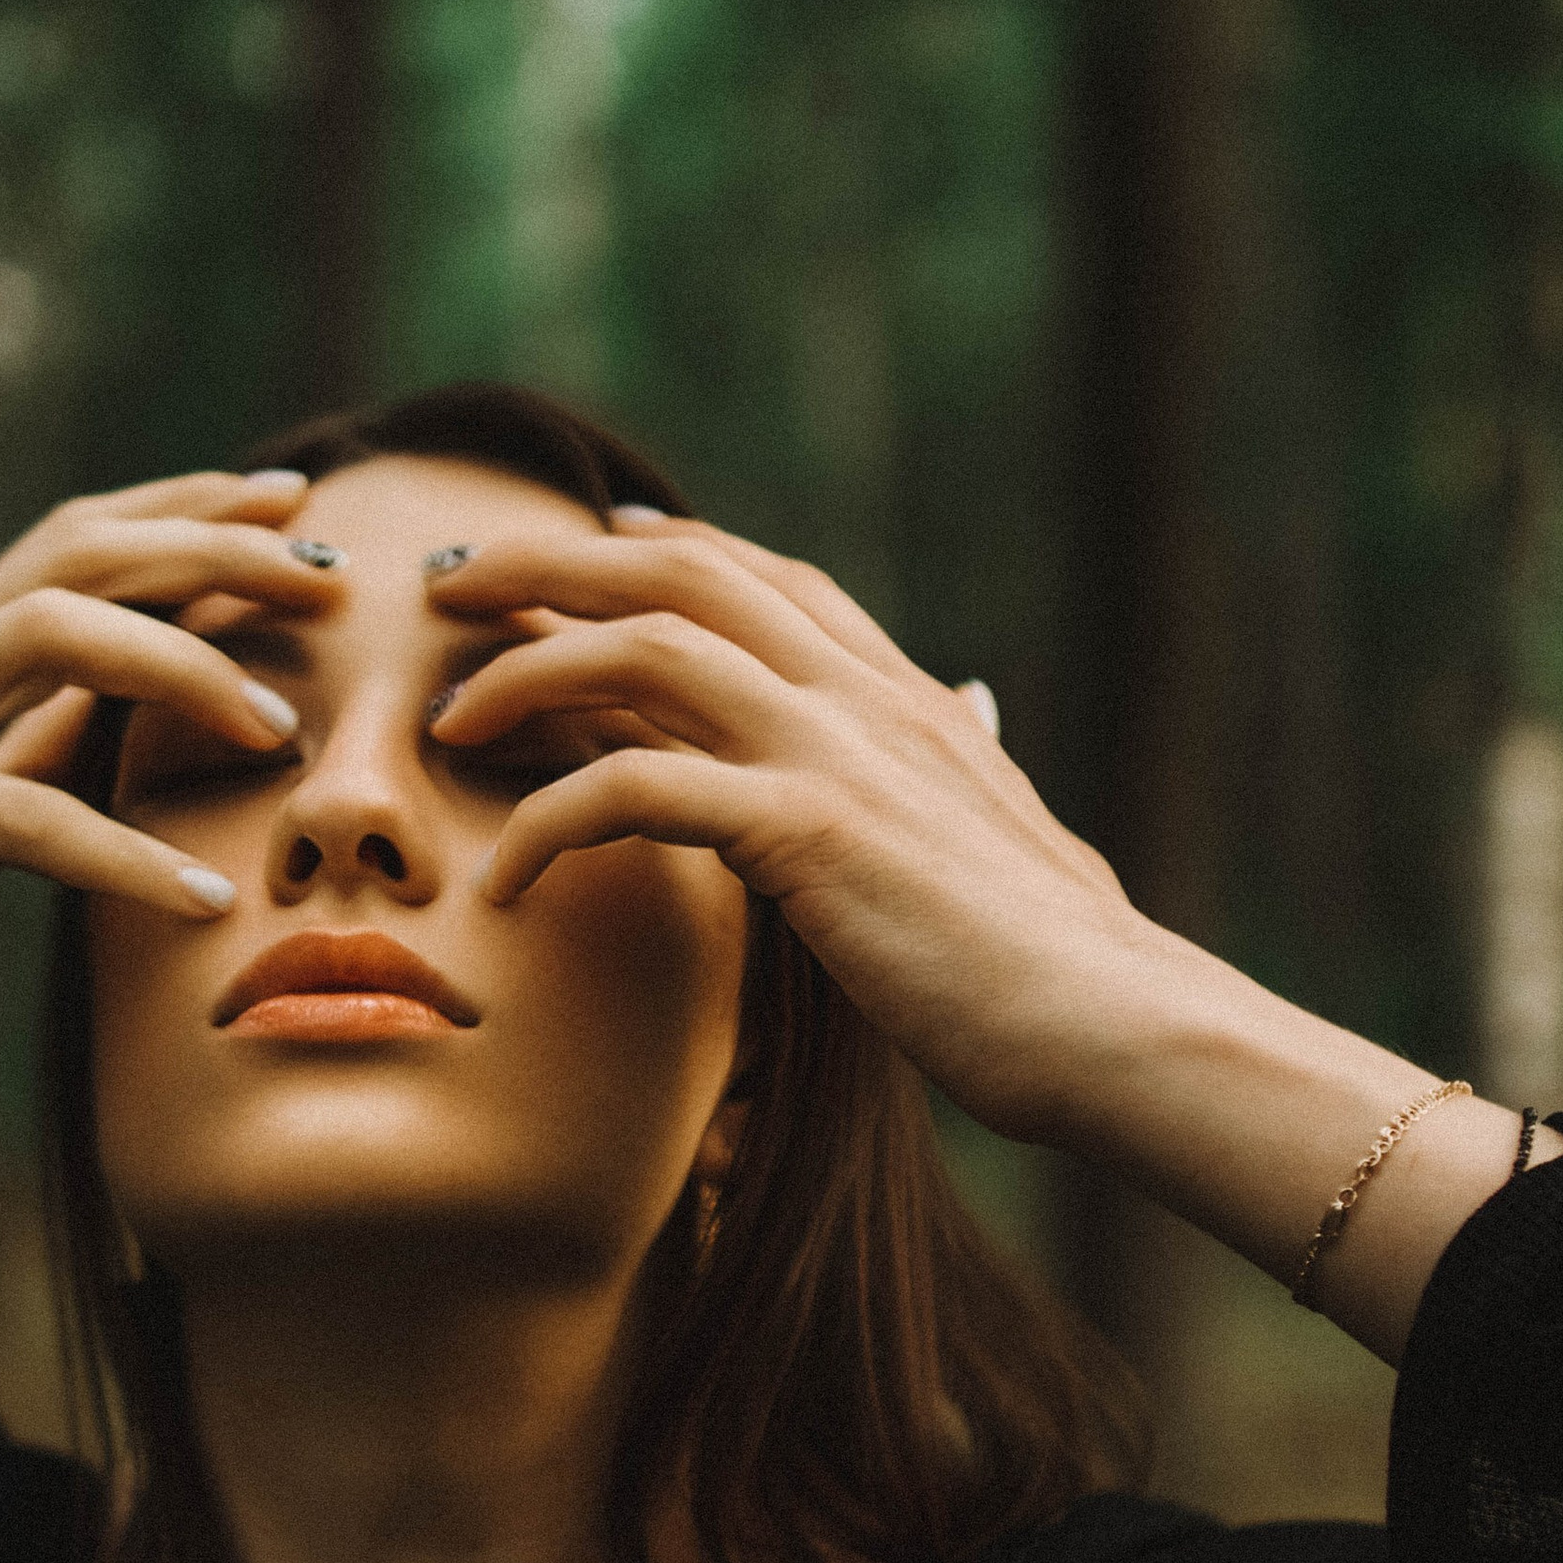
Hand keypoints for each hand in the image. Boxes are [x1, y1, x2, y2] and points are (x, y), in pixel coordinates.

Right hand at [0, 471, 338, 1091]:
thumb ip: (25, 752)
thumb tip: (125, 731)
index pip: (74, 541)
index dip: (189, 509)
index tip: (299, 504)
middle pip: (80, 551)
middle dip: (218, 547)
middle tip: (340, 575)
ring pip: (54, 632)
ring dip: (185, 663)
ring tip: (282, 727)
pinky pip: (26, 814)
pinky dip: (129, 855)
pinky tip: (210, 899)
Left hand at [424, 506, 1154, 1143]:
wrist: (1115, 1023)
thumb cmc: (1060, 966)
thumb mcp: (1007, 837)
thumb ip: (970, 766)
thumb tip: (976, 710)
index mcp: (909, 700)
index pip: (769, 578)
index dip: (665, 546)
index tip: (588, 539)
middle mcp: (868, 699)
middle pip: (681, 574)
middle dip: (550, 565)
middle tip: (451, 589)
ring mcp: (838, 752)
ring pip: (644, 648)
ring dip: (524, 669)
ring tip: (447, 720)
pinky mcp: (808, 830)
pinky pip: (636, 787)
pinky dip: (549, 821)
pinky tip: (504, 879)